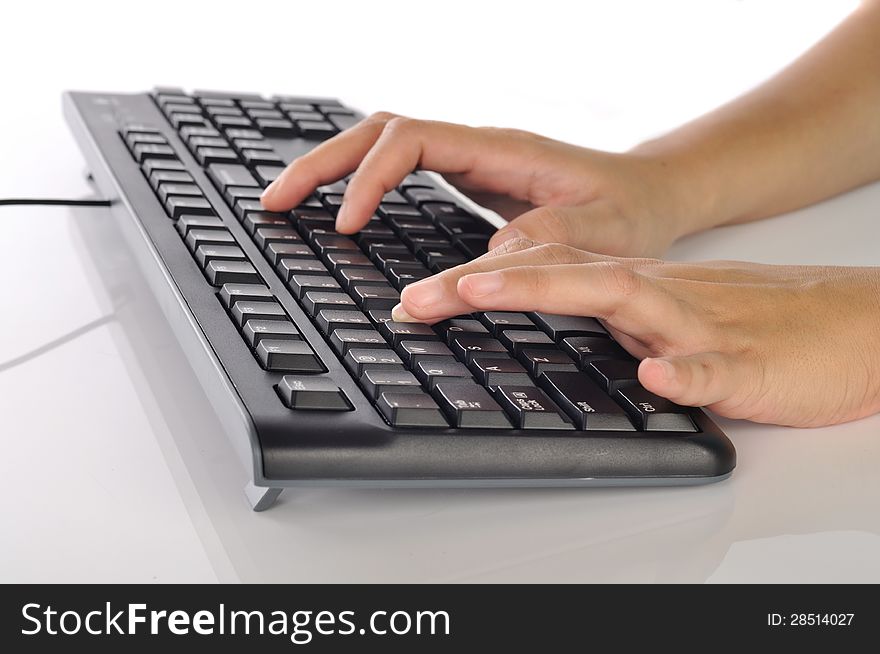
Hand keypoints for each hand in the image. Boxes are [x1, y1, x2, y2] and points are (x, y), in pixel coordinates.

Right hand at [260, 113, 696, 256]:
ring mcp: (470, 162)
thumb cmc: (628, 214)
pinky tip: (341, 208)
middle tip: (274, 201)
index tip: (344, 226)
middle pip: (379, 131)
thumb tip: (454, 282)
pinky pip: (400, 170)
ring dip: (333, 169)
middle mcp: (477, 148)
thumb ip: (528, 256)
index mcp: (500, 150)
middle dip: (323, 164)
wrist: (652, 198)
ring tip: (287, 201)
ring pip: (383, 145)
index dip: (368, 179)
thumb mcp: (592, 239)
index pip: (410, 141)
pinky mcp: (468, 183)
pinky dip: (361, 184)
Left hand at [390, 239, 879, 426]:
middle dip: (484, 284)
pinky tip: (660, 377)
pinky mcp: (751, 365)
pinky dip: (688, 373)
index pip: (546, 273)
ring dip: (555, 293)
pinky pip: (717, 370)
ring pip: (627, 301)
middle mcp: (658, 295)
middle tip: (417, 298)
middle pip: (562, 277)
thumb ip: (608, 317)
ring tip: (489, 291)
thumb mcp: (663, 317)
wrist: (854, 326)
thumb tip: (546, 317)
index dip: (477, 282)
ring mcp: (702, 326)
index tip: (416, 298)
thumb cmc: (756, 323)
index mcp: (634, 288)